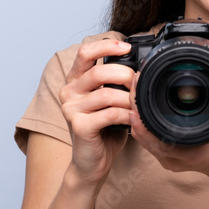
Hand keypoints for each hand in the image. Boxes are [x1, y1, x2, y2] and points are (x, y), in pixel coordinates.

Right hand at [59, 37, 135, 186]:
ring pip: (107, 94)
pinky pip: (109, 114)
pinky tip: (134, 120)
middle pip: (99, 72)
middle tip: (139, 85)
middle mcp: (68, 91)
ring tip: (139, 107)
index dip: (106, 45)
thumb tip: (139, 69)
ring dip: (129, 100)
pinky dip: (127, 116)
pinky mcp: (78, 126)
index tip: (127, 47)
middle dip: (125, 76)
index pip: (85, 52)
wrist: (92, 162)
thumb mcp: (110, 100)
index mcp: (75, 80)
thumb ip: (116, 83)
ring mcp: (70, 109)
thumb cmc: (104, 130)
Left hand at [128, 52, 208, 185]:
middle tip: (135, 81)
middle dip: (135, 104)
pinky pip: (147, 136)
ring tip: (136, 88)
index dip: (140, 111)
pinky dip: (142, 120)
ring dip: (136, 111)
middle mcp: (172, 156)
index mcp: (185, 151)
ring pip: (141, 133)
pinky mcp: (166, 153)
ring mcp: (167, 156)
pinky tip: (142, 105)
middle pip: (141, 130)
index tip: (137, 88)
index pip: (152, 133)